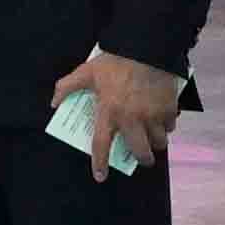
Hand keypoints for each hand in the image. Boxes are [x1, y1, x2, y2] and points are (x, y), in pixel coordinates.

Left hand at [64, 49, 186, 173]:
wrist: (146, 48)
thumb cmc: (115, 61)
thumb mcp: (86, 72)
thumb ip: (67, 87)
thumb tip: (54, 102)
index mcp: (109, 112)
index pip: (102, 145)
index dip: (100, 163)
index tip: (100, 177)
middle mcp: (132, 119)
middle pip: (140, 152)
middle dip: (142, 159)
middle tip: (141, 157)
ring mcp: (153, 116)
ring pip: (159, 142)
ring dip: (156, 143)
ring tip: (152, 137)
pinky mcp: (169, 109)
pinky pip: (171, 126)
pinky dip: (167, 125)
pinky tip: (162, 118)